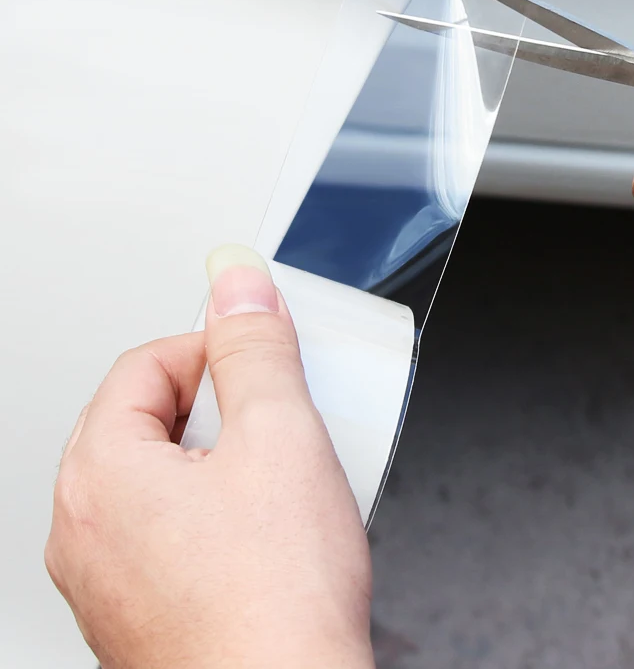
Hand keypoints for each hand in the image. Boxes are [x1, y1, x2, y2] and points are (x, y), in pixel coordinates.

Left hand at [45, 245, 373, 668]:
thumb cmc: (274, 602)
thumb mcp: (281, 437)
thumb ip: (255, 348)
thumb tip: (236, 284)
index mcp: (101, 475)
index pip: (146, 363)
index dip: (216, 349)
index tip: (264, 357)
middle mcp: (86, 529)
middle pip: (149, 417)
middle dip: (222, 403)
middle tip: (280, 414)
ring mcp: (109, 578)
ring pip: (163, 474)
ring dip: (224, 456)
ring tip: (284, 473)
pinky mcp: (141, 611)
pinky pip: (171, 528)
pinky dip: (218, 507)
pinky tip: (272, 528)